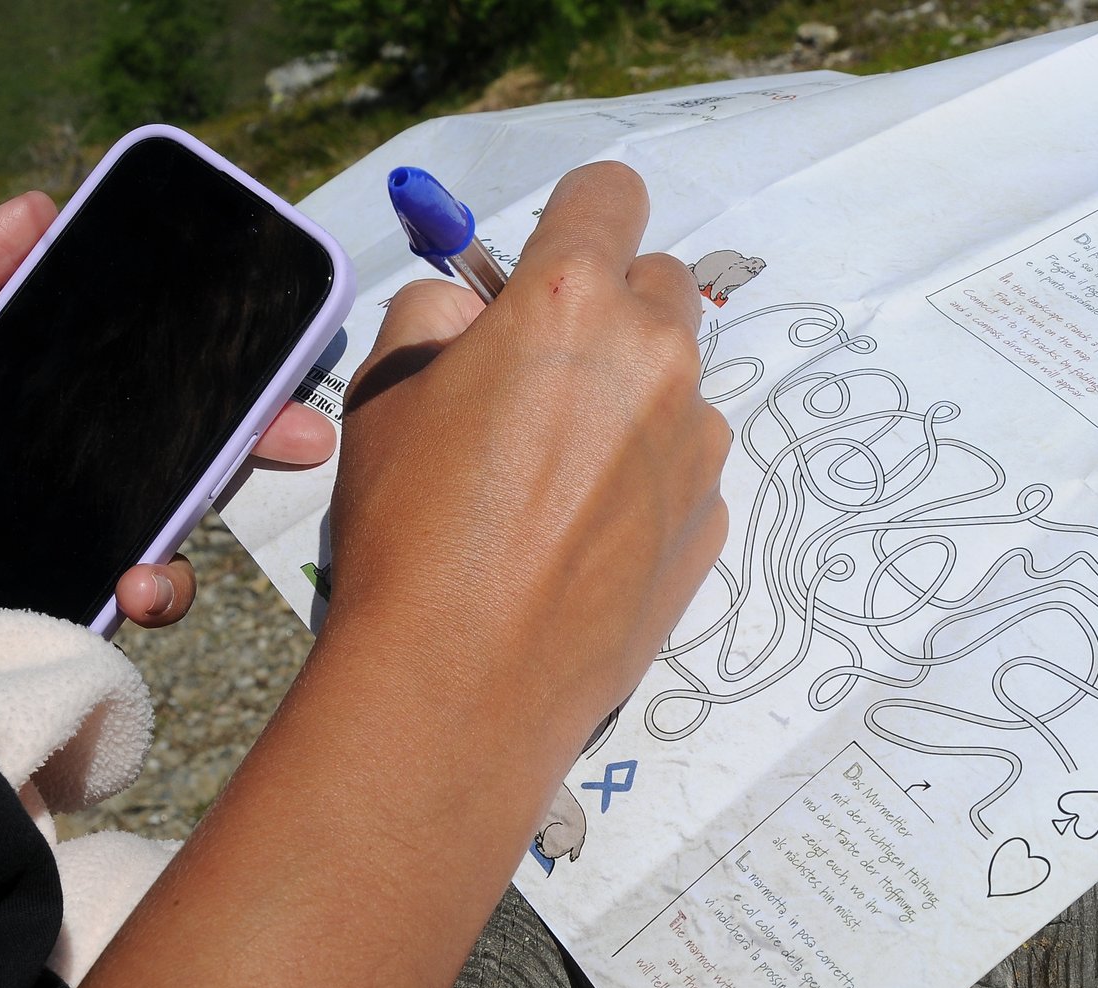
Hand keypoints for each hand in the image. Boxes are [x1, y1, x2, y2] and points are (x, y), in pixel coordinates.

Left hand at [0, 191, 339, 626]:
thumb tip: (38, 209)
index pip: (116, 397)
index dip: (198, 383)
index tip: (265, 367)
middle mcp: (28, 490)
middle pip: (154, 470)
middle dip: (233, 454)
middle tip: (300, 438)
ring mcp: (30, 560)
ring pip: (146, 552)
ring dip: (180, 552)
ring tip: (174, 550)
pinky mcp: (22, 623)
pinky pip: (104, 618)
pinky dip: (141, 602)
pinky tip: (138, 589)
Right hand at [325, 160, 730, 746]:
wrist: (464, 684)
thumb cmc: (410, 533)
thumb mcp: (384, 394)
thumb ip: (437, 319)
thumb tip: (475, 312)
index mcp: (571, 302)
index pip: (609, 194)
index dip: (577, 216)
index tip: (555, 252)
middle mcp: (656, 358)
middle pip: (658, 284)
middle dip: (609, 309)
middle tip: (543, 377)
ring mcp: (697, 444)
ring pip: (678, 382)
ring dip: (634, 398)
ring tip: (556, 476)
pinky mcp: (713, 518)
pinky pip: (687, 464)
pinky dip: (649, 476)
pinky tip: (585, 535)